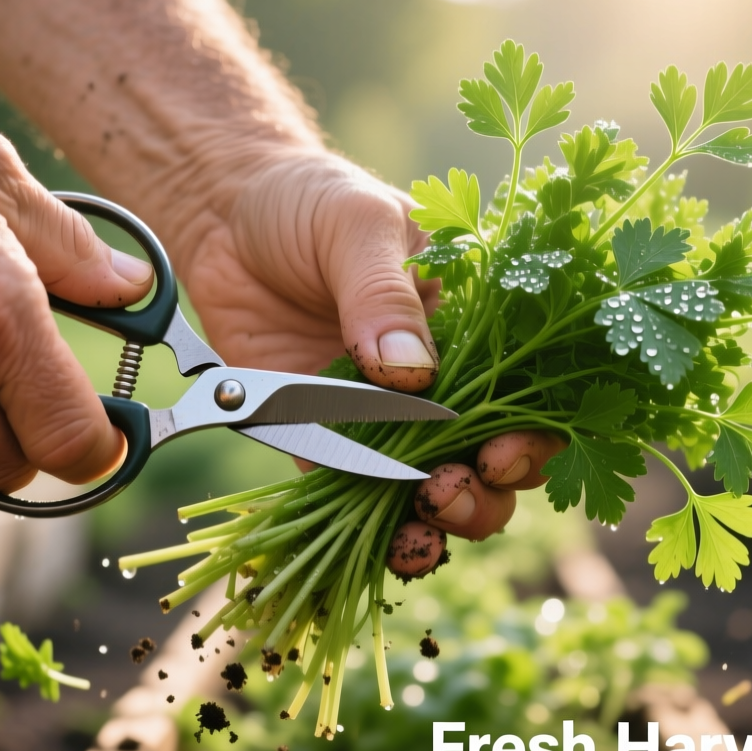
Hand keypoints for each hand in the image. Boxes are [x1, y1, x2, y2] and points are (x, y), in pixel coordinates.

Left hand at [0, 0, 564, 538]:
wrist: (222, 211)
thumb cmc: (310, 200)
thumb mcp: (358, 226)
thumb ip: (383, 295)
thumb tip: (410, 373)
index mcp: (473, 330)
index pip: (528, 396)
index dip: (529, 438)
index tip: (499, 453)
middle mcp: (438, 387)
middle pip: (489, 465)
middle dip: (484, 496)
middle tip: (449, 491)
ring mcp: (379, 423)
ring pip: (429, 497)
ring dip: (437, 528)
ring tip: (419, 531)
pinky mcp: (317, 445)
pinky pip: (348, 505)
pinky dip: (364, 536)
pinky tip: (372, 550)